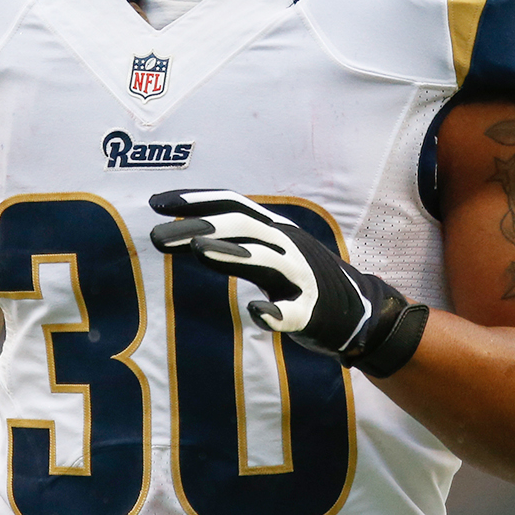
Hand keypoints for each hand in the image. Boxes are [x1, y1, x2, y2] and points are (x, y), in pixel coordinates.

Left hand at [148, 189, 429, 376]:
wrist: (359, 312)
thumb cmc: (299, 279)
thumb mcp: (267, 249)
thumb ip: (231, 241)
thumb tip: (183, 233)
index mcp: (274, 229)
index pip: (232, 204)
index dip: (196, 200)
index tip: (155, 202)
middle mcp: (287, 245)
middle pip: (242, 229)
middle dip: (199, 228)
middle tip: (157, 237)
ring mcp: (302, 278)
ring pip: (266, 262)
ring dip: (232, 255)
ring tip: (198, 251)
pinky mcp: (313, 313)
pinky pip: (294, 313)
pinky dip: (276, 313)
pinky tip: (256, 314)